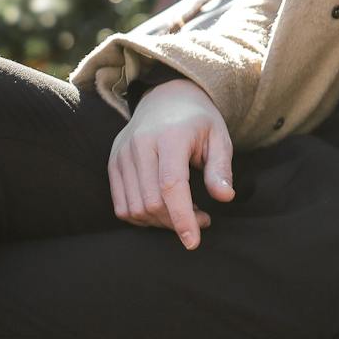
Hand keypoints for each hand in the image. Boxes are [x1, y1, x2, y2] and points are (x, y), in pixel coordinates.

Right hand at [107, 78, 235, 249]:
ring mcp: (122, 154)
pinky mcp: (113, 163)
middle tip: (203, 218)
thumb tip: (225, 197)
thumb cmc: (197, 121)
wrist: (166, 96)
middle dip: (177, 222)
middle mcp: (140, 144)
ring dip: (160, 222)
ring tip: (184, 212)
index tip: (193, 242)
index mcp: (169, 136)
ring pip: (135, 208)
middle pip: (152, 202)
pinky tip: (163, 209)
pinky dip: (142, 218)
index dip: (181, 218)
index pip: (171, 185)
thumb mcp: (218, 137)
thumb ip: (221, 168)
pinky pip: (121, 206)